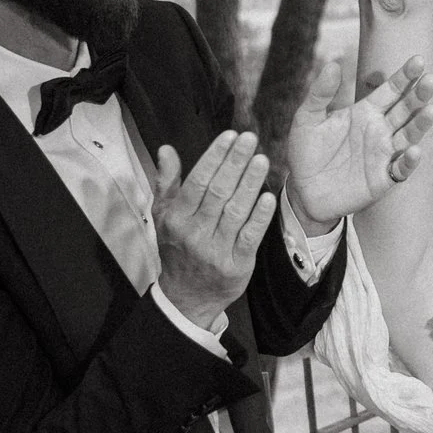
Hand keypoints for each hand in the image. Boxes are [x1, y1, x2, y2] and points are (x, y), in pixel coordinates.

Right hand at [153, 130, 275, 319]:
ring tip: (263, 160)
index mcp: (176, 218)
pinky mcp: (236, 264)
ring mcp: (216, 250)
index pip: (197, 181)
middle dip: (236, 163)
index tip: (230, 136)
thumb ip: (166, 182)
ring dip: (251, 183)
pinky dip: (260, 216)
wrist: (186, 297)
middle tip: (251, 140)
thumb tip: (166, 150)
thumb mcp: (164, 216)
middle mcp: (194, 233)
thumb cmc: (177, 248)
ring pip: (236, 211)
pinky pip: (250, 236)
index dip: (215, 157)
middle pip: (219, 192)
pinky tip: (269, 196)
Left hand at [284, 57, 432, 226]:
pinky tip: (414, 151)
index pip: (390, 90)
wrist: (303, 190)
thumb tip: (334, 64)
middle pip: (405, 109)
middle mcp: (380, 130)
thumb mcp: (306, 119)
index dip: (404, 76)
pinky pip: (400, 169)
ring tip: (431, 111)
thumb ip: (320, 93)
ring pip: (409, 136)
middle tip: (430, 80)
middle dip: (418, 95)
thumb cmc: (306, 153)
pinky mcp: (383, 178)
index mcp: (365, 112)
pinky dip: (409, 161)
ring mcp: (384, 154)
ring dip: (421, 124)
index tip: (417, 60)